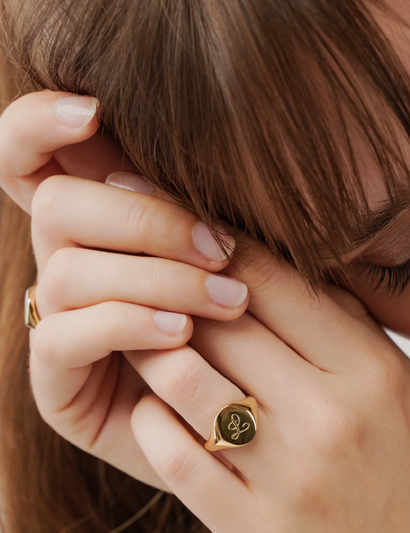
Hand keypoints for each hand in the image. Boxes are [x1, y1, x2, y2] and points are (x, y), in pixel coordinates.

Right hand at [0, 91, 248, 489]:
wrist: (250, 421)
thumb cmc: (256, 325)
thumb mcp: (247, 257)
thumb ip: (217, 209)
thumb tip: (222, 146)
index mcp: (104, 222)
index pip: (30, 154)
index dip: (39, 122)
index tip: (94, 110)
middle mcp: (70, 262)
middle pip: (58, 204)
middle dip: (145, 219)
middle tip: (222, 248)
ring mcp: (57, 320)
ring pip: (70, 270)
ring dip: (156, 276)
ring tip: (229, 299)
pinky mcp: (57, 381)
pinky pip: (65, 335)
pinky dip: (129, 324)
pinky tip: (182, 333)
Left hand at [128, 242, 409, 532]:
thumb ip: (360, 336)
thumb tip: (307, 273)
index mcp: (375, 375)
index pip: (282, 284)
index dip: (229, 248)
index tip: (197, 230)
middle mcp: (333, 416)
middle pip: (227, 322)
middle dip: (183, 291)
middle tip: (151, 273)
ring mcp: (290, 477)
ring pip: (188, 379)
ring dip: (158, 352)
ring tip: (147, 337)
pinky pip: (177, 455)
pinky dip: (155, 423)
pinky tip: (156, 412)